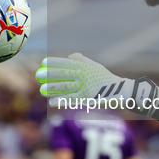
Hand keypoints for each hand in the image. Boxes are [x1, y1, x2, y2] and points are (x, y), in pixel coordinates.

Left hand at [35, 53, 158, 114]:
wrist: (120, 91)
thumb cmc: (106, 78)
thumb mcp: (95, 66)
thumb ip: (82, 60)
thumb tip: (70, 56)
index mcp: (84, 67)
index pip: (66, 63)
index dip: (54, 62)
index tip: (44, 62)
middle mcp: (83, 76)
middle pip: (63, 74)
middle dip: (49, 74)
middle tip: (39, 75)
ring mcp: (84, 87)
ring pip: (65, 87)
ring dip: (52, 88)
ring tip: (42, 90)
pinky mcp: (86, 99)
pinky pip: (70, 99)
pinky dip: (60, 100)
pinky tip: (51, 102)